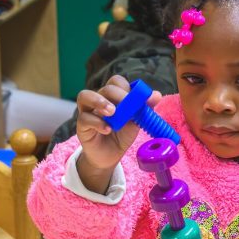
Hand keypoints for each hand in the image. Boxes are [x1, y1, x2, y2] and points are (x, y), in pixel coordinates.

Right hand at [75, 75, 160, 192]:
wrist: (111, 156)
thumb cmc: (121, 135)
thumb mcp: (136, 122)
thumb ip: (144, 108)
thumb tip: (157, 95)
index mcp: (113, 97)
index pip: (116, 82)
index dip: (126, 87)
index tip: (137, 99)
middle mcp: (98, 100)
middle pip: (104, 88)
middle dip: (118, 95)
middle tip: (126, 106)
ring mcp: (88, 112)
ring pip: (85, 96)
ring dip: (100, 101)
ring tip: (112, 112)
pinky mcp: (81, 126)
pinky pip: (84, 119)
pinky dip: (97, 123)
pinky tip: (108, 129)